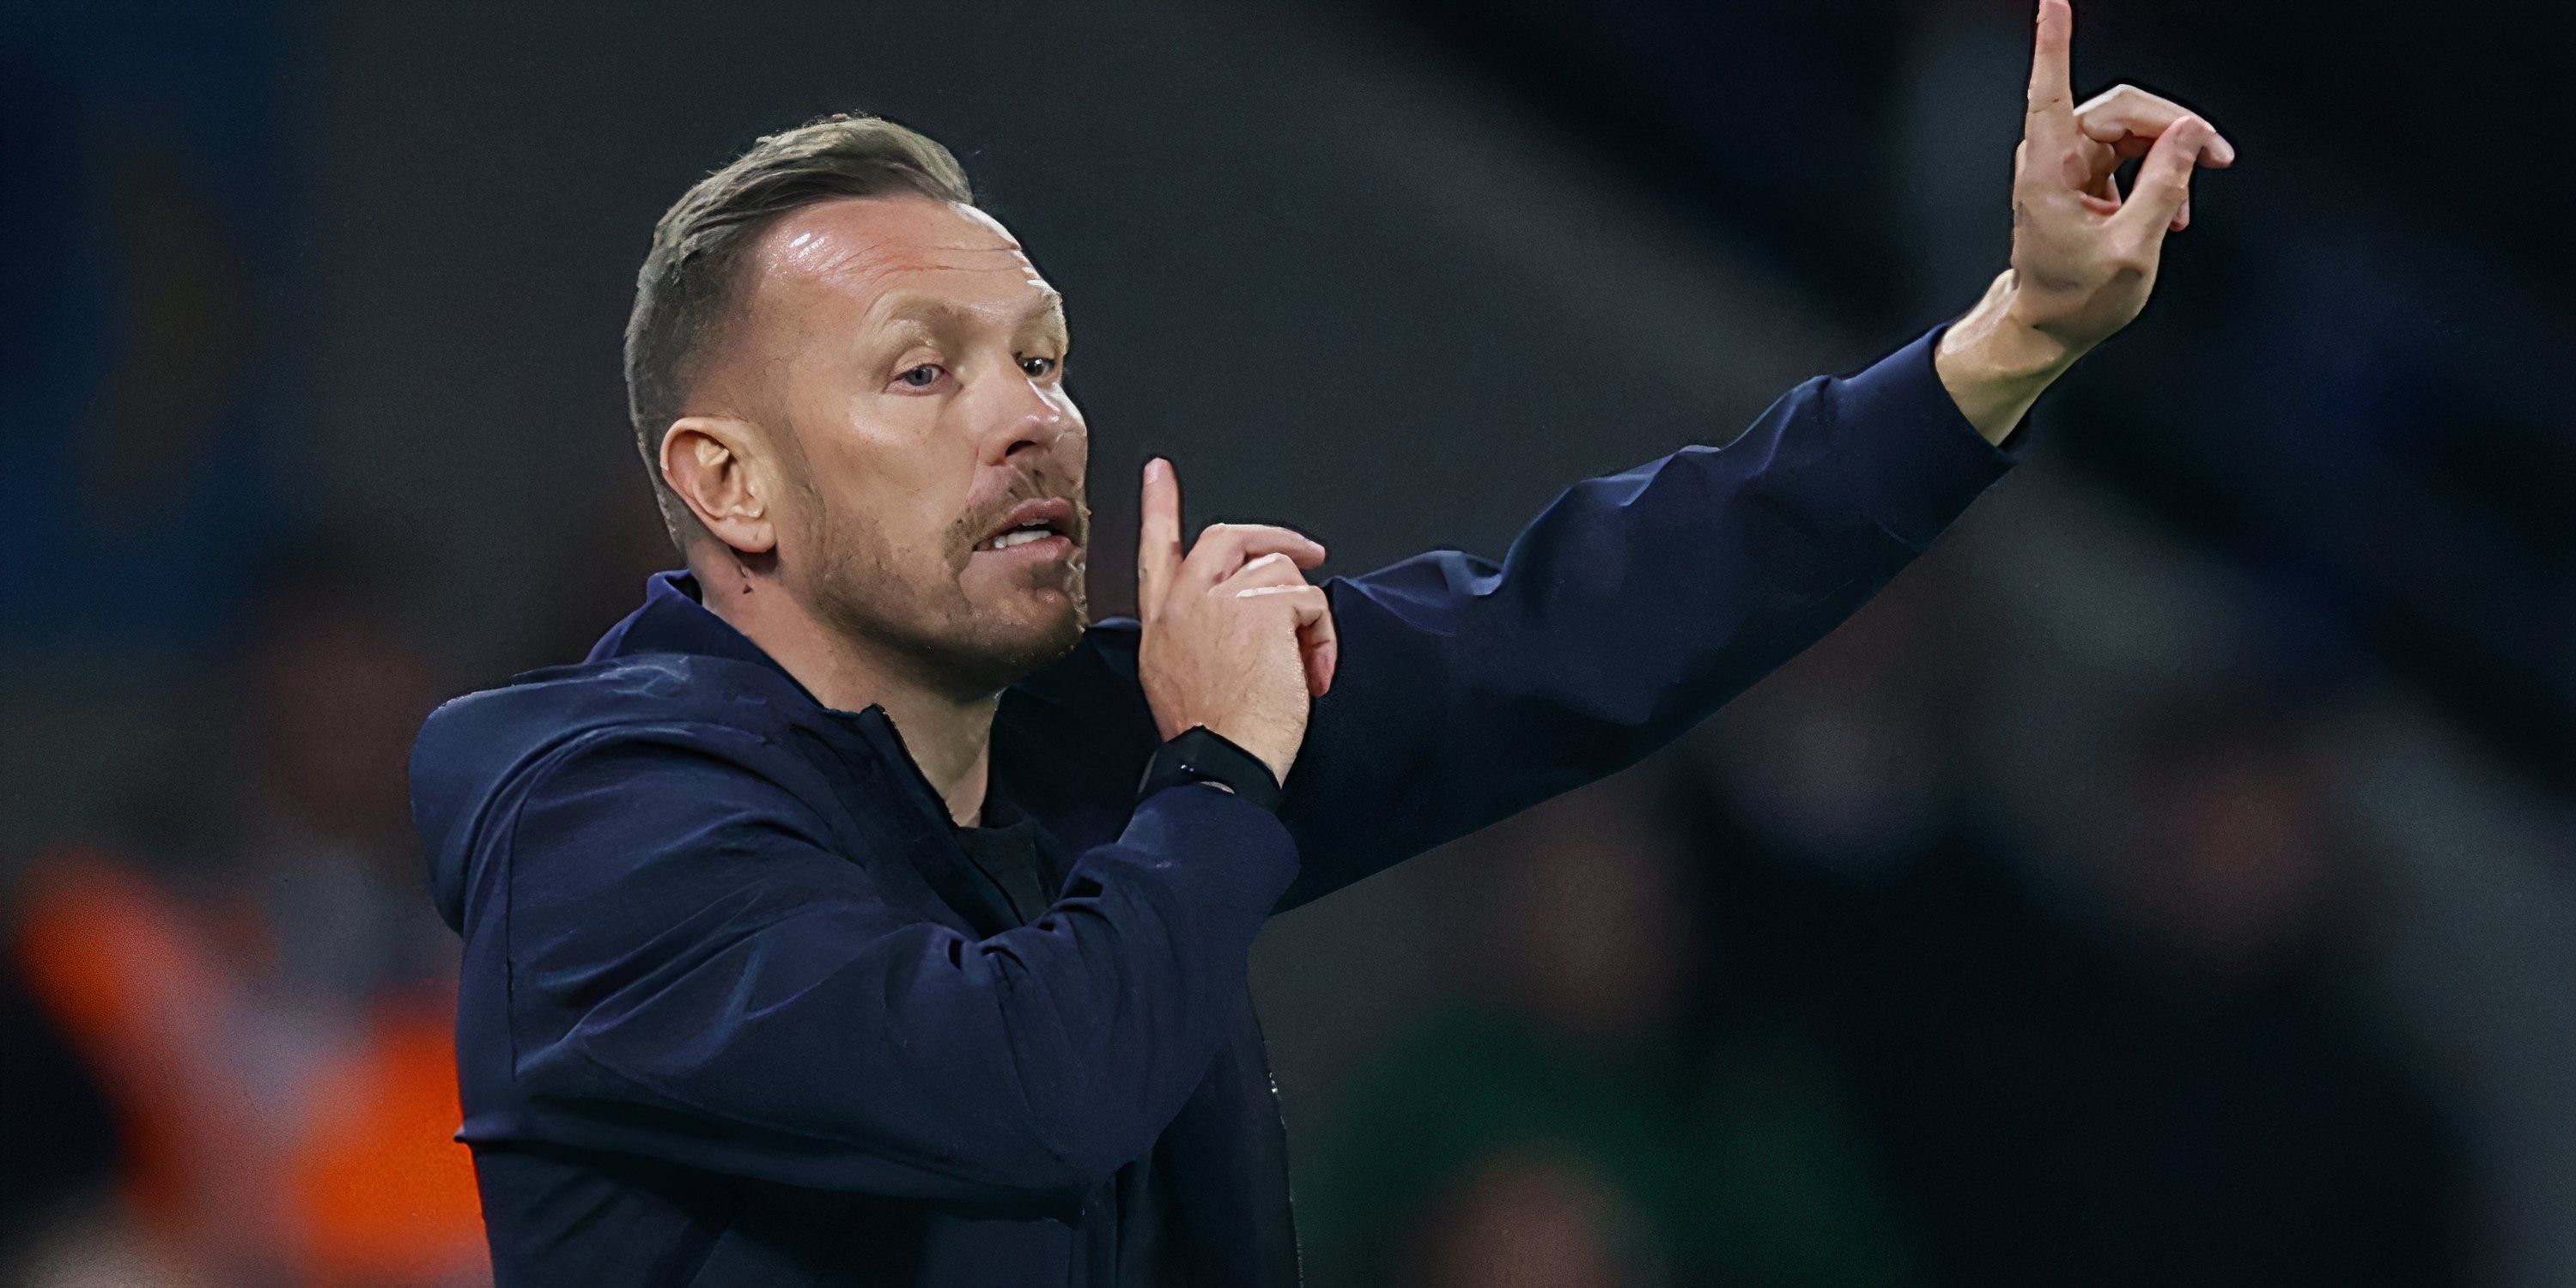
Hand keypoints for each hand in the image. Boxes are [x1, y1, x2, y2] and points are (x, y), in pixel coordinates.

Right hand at [1134, 457, 1337, 783]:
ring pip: (1281, 572)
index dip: (1160, 506)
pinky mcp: (1262, 605)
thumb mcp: (1173, 677)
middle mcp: (1186, 600)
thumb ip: (1194, 632)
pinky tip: (1313, 672)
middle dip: (1273, 537)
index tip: (1159, 473)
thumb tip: (1235, 612)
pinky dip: (1323, 636)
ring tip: (1304, 663)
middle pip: (1228, 537)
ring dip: (1306, 616)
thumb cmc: (1209, 736)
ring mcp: (1222, 598)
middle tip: (1308, 551)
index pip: (1156, 549)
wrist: (1220, 763)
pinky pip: (1309, 599)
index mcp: (1162, 620)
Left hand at [1936, 0, 2234, 440]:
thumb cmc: (2077, 298)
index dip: (2054, 42)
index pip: (2051, 91)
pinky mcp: (2083, 174)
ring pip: (2132, 127)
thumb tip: (2189, 132)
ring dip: (2173, 150)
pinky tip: (2175, 210)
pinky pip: (2130, 151)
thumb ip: (2165, 186)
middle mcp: (2053, 158)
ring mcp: (2068, 164)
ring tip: (2199, 188)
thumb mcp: (2133, 248)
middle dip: (2174, 125)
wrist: (2050, 326)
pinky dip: (2160, 172)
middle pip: (2122, 108)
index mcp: (2049, 170)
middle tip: (2218, 156)